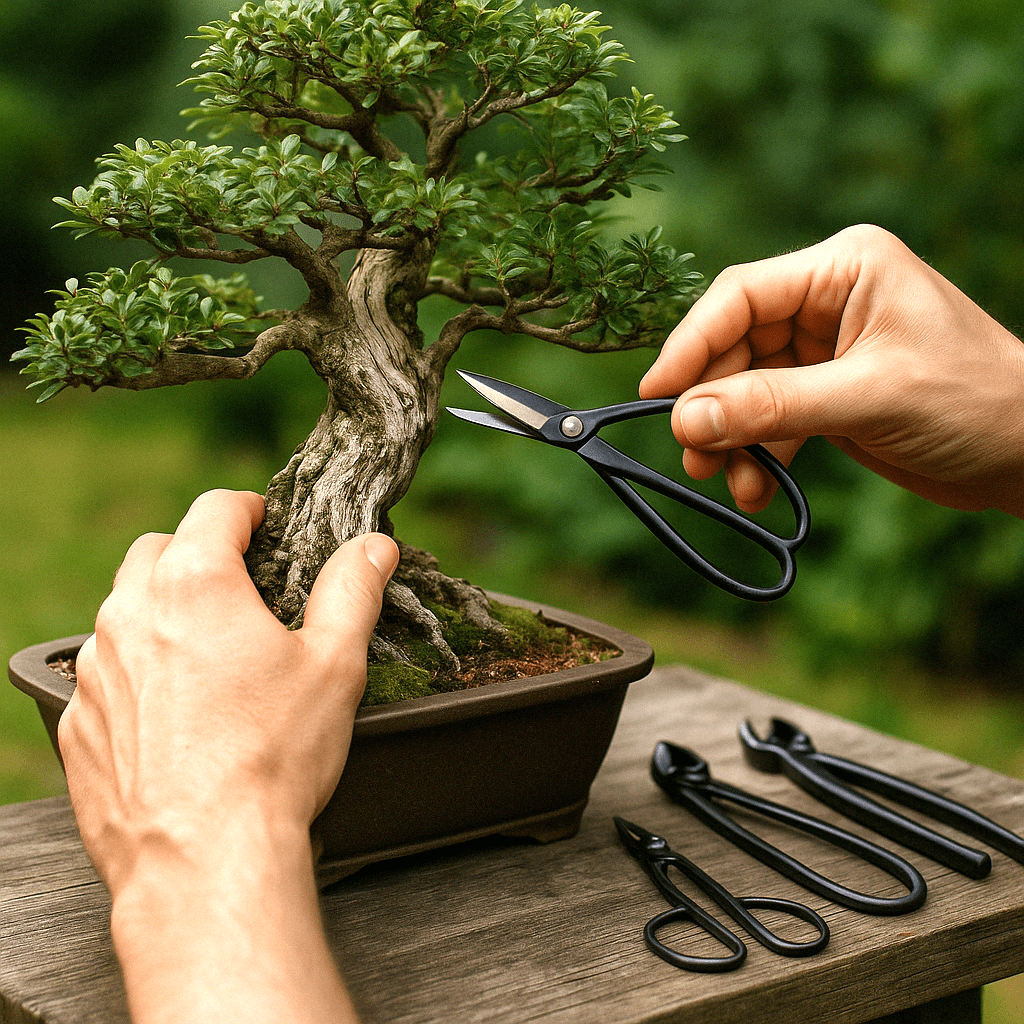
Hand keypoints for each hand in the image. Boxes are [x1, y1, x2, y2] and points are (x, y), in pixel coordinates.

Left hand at [58, 489, 396, 1023]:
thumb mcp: (335, 663)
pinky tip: (178, 713)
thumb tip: (373, 548)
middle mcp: (130, 615)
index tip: (267, 524)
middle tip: (241, 587)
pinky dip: (136, 673)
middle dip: (198, 553)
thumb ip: (353, 590)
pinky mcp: (77, 723)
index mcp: (195, 584)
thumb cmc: (273, 758)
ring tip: (212, 655)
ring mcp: (94, 672)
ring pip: (122, 611)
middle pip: (157, 549)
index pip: (216, 509)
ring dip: (161, 612)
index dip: (250, 509)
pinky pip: (104, 675)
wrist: (205, 858)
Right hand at [639, 224, 1023, 517]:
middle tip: (693, 454)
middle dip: (711, 404)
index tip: (655, 394)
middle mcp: (828, 301)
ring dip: (729, 437)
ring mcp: (824, 350)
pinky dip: (756, 454)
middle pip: (734, 346)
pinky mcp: (825, 394)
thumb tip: (686, 420)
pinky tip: (756, 487)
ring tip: (727, 480)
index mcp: (844, 268)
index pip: (742, 296)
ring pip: (744, 388)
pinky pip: (767, 419)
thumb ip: (772, 407)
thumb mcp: (868, 397)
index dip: (691, 344)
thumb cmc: (974, 402)